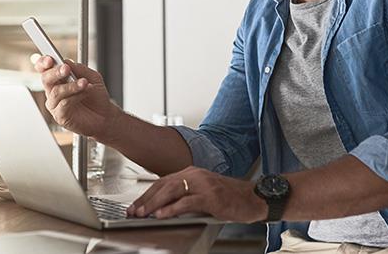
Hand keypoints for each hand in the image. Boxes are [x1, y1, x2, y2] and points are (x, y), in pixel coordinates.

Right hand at [35, 56, 119, 140]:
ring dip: (71, 86)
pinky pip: (63, 104)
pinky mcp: (60, 116)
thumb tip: (66, 62)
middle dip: (56, 72)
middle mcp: (54, 90)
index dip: (43, 63)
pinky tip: (85, 94)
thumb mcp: (92, 77)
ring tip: (84, 83)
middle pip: (46, 78)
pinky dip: (76, 96)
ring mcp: (55, 104)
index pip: (44, 69)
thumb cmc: (96, 96)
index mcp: (58, 79)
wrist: (105, 115)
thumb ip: (79, 69)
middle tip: (66, 69)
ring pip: (56, 92)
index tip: (50, 59)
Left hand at [126, 166, 265, 222]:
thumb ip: (185, 195)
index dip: (146, 195)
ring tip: (142, 213)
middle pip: (163, 185)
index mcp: (191, 172)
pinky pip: (186, 202)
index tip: (134, 206)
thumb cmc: (230, 198)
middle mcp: (195, 174)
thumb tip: (162, 207)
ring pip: (172, 191)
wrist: (254, 198)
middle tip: (133, 211)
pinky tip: (162, 215)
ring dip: (154, 203)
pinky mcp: (211, 196)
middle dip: (145, 200)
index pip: (162, 182)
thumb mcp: (203, 193)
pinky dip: (172, 209)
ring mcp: (203, 184)